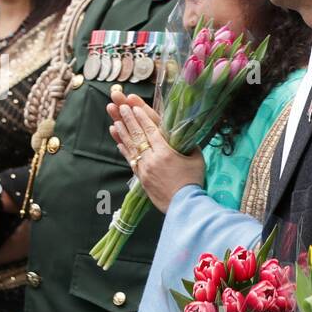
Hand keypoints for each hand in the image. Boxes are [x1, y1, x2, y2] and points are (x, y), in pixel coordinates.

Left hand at [107, 92, 203, 211]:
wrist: (184, 205)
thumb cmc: (193, 181)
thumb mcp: (196, 158)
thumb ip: (189, 144)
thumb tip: (184, 134)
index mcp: (166, 152)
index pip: (151, 129)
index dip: (141, 116)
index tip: (133, 105)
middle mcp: (152, 158)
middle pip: (137, 135)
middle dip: (128, 119)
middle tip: (120, 106)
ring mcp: (144, 168)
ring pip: (130, 147)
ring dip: (122, 133)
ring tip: (115, 121)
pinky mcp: (141, 177)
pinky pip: (130, 160)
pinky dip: (123, 149)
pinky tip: (118, 141)